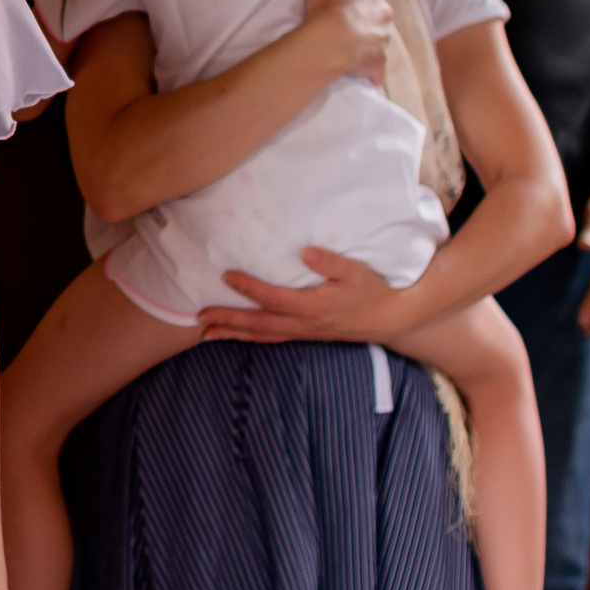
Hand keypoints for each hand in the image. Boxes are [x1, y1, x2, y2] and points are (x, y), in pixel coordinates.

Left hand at [198, 248, 409, 342]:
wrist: (389, 319)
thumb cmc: (371, 291)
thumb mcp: (356, 272)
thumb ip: (330, 262)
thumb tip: (304, 252)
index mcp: (313, 306)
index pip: (273, 298)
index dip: (248, 288)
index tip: (226, 276)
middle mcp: (304, 323)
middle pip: (259, 323)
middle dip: (228, 320)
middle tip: (200, 317)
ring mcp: (304, 332)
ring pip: (263, 335)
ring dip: (234, 333)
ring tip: (207, 333)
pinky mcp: (306, 335)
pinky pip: (272, 338)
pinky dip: (251, 337)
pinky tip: (238, 335)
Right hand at [301, 0, 394, 85]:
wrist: (332, 40)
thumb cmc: (328, 4)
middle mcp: (380, 14)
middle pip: (383, 7)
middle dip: (378, 8)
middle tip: (370, 9)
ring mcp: (379, 39)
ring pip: (382, 36)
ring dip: (374, 37)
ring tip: (362, 41)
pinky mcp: (374, 63)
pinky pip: (376, 69)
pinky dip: (373, 72)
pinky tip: (370, 77)